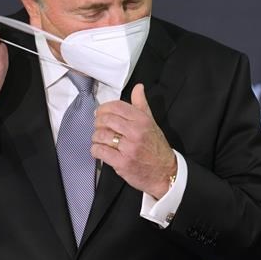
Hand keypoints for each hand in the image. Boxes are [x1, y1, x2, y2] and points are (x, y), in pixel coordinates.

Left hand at [91, 83, 176, 198]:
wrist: (165, 172)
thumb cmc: (156, 147)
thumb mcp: (151, 123)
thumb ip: (141, 105)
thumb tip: (138, 87)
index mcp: (142, 120)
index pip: (116, 106)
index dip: (104, 108)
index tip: (100, 113)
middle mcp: (136, 132)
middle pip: (106, 119)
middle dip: (98, 122)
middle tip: (99, 127)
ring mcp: (129, 148)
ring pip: (101, 135)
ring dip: (96, 137)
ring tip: (100, 140)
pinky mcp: (122, 163)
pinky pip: (100, 151)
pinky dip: (95, 150)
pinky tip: (99, 150)